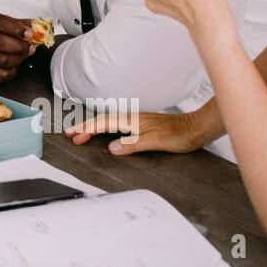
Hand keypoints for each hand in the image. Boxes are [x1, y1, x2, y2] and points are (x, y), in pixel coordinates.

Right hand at [0, 12, 37, 83]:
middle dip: (19, 47)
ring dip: (17, 60)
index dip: (15, 29)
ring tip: (23, 57)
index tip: (30, 34)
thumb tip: (39, 30)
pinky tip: (14, 67)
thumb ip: (26, 26)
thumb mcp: (13, 25)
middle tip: (31, 48)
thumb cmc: (2, 34)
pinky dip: (10, 72)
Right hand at [65, 103, 217, 154]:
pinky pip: (117, 125)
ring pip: (109, 122)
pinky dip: (106, 129)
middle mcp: (132, 118)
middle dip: (85, 127)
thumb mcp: (155, 142)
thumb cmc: (179, 135)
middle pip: (103, 121)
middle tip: (71, 135)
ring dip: (94, 128)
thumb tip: (112, 148)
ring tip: (82, 135)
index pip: (103, 123)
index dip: (87, 128)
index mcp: (132, 120)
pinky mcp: (142, 125)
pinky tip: (106, 134)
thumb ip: (133, 144)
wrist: (196, 128)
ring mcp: (137, 121)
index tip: (73, 133)